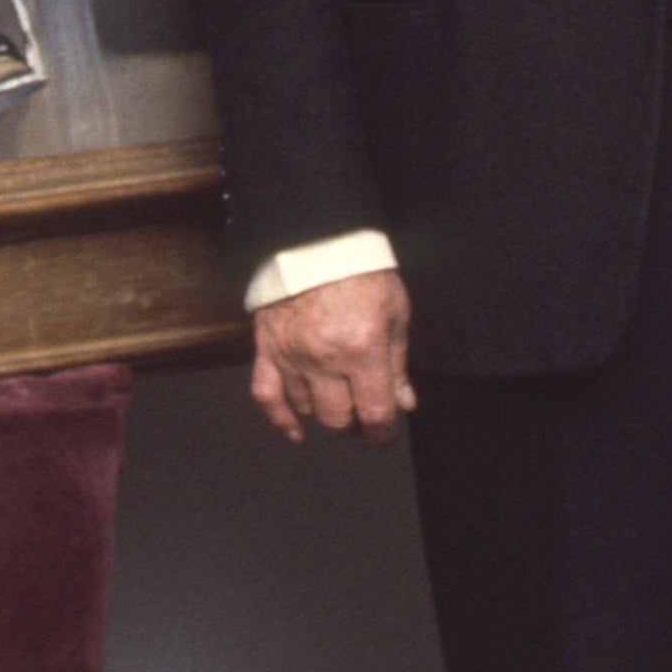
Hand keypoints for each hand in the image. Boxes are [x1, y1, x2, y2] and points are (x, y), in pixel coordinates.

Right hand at [251, 266, 413, 444]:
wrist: (316, 236)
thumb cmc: (362, 269)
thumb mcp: (394, 310)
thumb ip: (398, 362)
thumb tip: (404, 403)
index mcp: (362, 348)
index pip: (375, 412)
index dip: (383, 433)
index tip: (385, 436)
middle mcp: (325, 358)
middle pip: (339, 418)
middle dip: (355, 425)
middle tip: (363, 416)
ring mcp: (292, 354)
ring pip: (308, 409)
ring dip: (325, 414)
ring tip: (338, 403)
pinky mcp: (267, 346)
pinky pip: (267, 395)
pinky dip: (279, 419)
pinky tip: (295, 431)